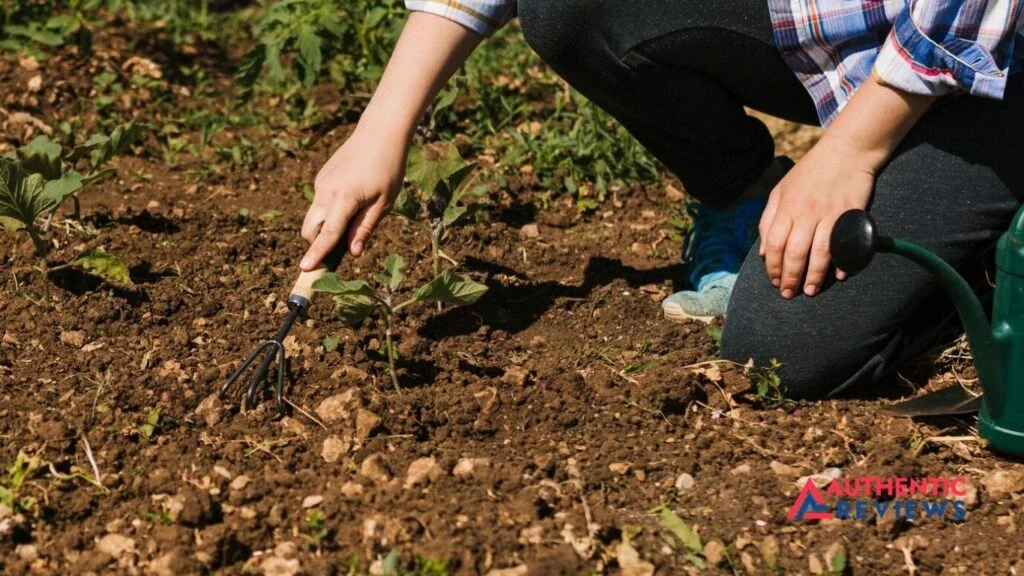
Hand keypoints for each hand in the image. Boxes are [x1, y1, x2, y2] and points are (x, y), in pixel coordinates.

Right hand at [299, 127, 407, 270]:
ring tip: (356, 217)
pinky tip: (354, 198)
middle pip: (310, 229)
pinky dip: (329, 212)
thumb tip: (352, 253)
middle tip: (341, 249)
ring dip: (325, 227)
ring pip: (314, 216)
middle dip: (318, 244)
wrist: (379, 132)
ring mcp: (321, 183)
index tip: (305, 269)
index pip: (328, 233)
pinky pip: (320, 203)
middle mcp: (326, 191)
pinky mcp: (322, 178)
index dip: (317, 253)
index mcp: (344, 198)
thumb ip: (365, 229)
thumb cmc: (388, 168)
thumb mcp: (384, 203)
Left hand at [758, 135, 875, 297]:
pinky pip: (845, 242)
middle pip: (794, 252)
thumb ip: (768, 219)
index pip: (773, 244)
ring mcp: (830, 213)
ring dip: (814, 275)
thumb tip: (762, 251)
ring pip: (819, 252)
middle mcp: (806, 212)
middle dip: (790, 277)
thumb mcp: (780, 190)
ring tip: (810, 291)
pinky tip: (839, 275)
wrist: (846, 150)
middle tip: (788, 293)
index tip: (774, 281)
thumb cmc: (810, 172)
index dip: (772, 266)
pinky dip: (843, 261)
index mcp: (786, 207)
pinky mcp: (851, 213)